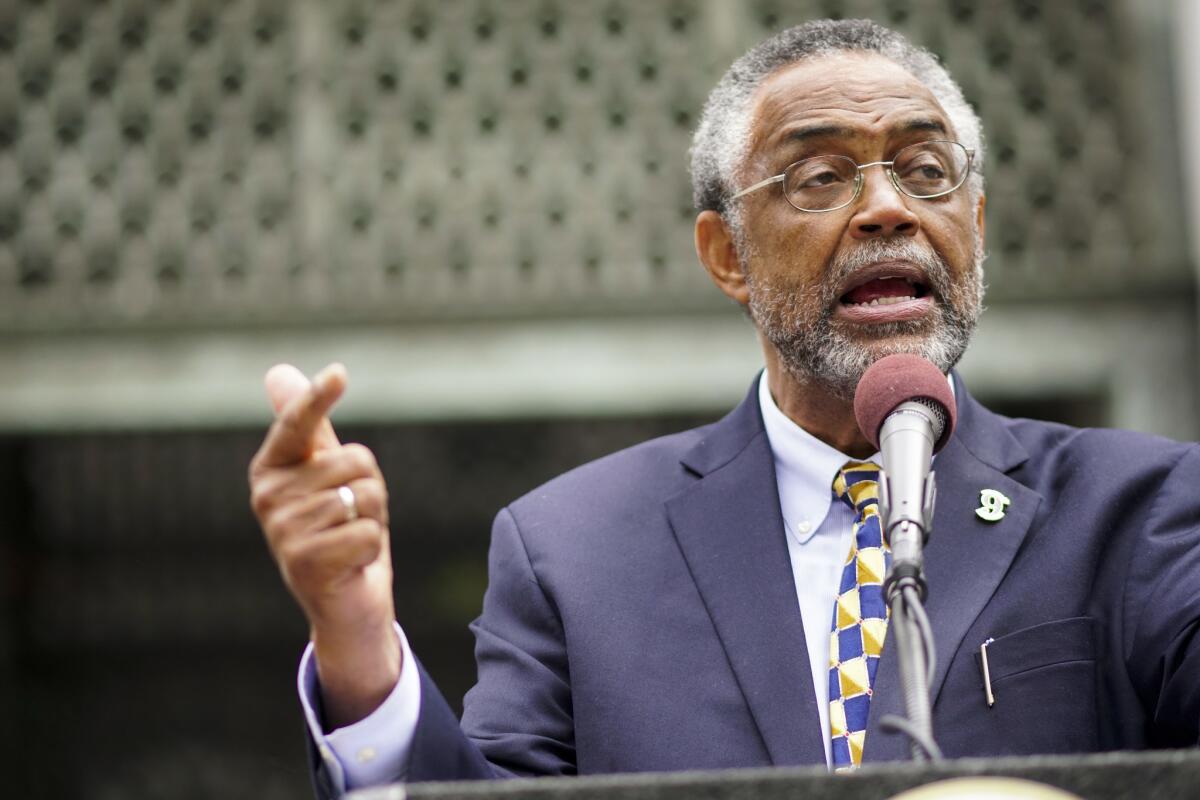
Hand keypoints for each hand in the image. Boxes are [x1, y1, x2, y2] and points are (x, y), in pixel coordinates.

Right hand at [249, 363, 400, 727]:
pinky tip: (352, 563)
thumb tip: (277, 371)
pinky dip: (372, 547)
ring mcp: (283, 532)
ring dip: (373, 519)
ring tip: (350, 540)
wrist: (344, 603)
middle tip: (351, 518)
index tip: (338, 374)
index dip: (318, 399)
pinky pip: (368, 531)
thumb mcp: (326, 475)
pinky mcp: (306, 563)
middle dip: (370, 488)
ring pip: (365, 496)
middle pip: (355, 461)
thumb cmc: (338, 530)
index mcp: (270, 470)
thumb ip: (309, 426)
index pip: (296, 425)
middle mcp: (268, 498)